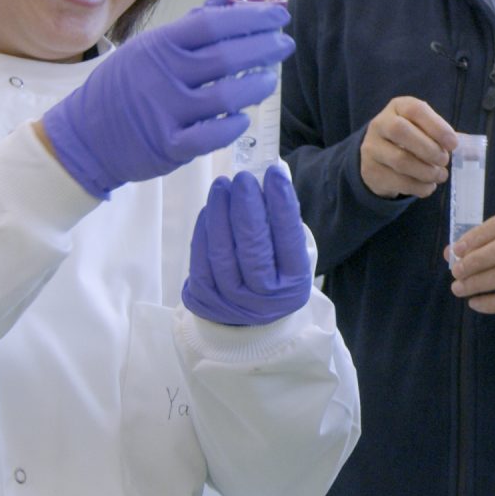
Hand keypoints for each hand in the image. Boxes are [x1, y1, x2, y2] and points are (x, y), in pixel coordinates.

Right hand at [41, 0, 290, 198]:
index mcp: (160, 44)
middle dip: (263, 48)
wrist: (85, 134)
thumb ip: (199, 17)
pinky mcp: (167, 146)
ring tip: (270, 79)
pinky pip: (209, 137)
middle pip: (225, 58)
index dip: (251, 18)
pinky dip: (232, 126)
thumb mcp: (155, 44)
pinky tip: (243, 116)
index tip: (279, 16)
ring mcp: (165, 111)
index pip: (213, 24)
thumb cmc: (127, 83)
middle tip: (286, 45)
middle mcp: (162, 74)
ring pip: (224, 97)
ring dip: (255, 87)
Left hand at [182, 167, 312, 326]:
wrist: (248, 322)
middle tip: (243, 178)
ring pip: (223, 252)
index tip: (274, 173)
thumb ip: (283, 218)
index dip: (282, 204)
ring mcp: (232, 301)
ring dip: (221, 213)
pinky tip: (210, 208)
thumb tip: (274, 173)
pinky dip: (204, 229)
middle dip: (247, 207)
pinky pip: (201, 259)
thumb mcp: (288, 254)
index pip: (289, 239)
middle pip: (254, 247)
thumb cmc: (273, 273)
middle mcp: (264, 298)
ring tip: (222, 185)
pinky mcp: (204, 299)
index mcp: (293, 284)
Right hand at [359, 96, 458, 198]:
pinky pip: (397, 181)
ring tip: (440, 176)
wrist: (377, 158)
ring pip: (400, 160)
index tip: (453, 144)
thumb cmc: (409, 139)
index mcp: (398, 107)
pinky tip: (429, 186)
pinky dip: (419, 187)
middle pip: (401, 132)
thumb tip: (470, 149)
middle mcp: (380, 124)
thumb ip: (442, 135)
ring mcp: (372, 148)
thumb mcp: (422, 129)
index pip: (415, 109)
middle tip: (445, 161)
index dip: (437, 126)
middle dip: (429, 149)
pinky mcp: (371, 171)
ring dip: (426, 172)